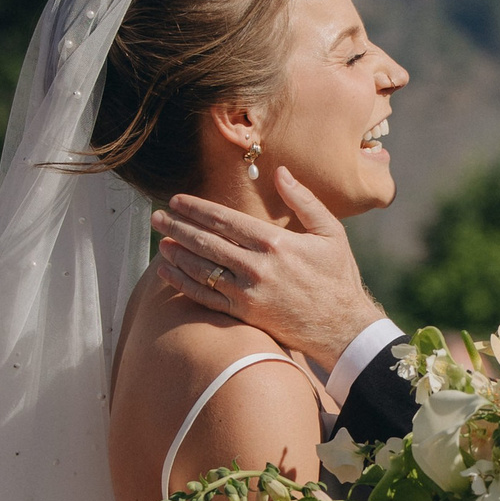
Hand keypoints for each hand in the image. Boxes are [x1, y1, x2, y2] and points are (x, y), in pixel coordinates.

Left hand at [151, 168, 383, 365]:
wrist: (343, 328)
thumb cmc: (338, 277)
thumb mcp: (330, 232)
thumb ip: (303, 200)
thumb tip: (280, 172)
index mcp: (275, 243)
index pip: (225, 220)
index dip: (196, 209)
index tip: (177, 200)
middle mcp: (256, 267)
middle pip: (206, 242)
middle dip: (177, 227)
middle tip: (157, 217)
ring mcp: (247, 293)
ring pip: (201, 269)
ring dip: (176, 253)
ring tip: (161, 240)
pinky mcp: (243, 315)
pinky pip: (205, 297)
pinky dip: (182, 283)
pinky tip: (167, 272)